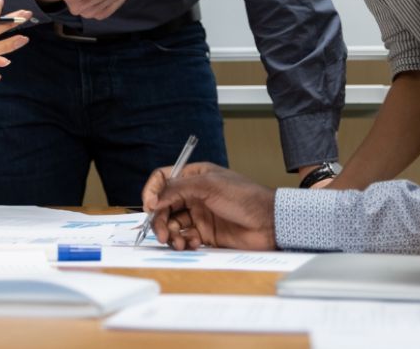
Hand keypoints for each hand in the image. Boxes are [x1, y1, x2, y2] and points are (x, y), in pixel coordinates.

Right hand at [141, 162, 276, 250]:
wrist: (269, 222)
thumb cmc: (244, 197)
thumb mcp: (209, 185)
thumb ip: (179, 189)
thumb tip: (154, 200)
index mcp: (195, 176)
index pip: (164, 179)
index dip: (153, 192)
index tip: (150, 206)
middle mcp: (194, 194)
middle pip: (164, 205)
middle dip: (160, 220)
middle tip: (162, 234)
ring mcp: (200, 214)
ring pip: (173, 223)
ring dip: (171, 234)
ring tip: (178, 243)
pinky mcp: (206, 233)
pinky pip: (185, 237)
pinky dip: (184, 242)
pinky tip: (192, 244)